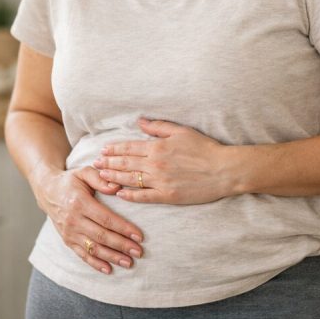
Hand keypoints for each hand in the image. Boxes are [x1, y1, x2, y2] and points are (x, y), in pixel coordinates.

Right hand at [33, 166, 144, 273]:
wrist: (48, 191)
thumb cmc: (71, 181)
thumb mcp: (84, 172)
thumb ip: (100, 178)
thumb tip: (117, 188)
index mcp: (79, 202)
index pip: (105, 218)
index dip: (123, 228)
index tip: (139, 235)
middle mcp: (73, 219)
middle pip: (101, 236)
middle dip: (122, 245)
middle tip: (139, 251)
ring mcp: (69, 232)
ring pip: (93, 248)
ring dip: (112, 257)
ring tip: (129, 262)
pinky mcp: (67, 240)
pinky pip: (82, 255)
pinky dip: (95, 264)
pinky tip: (109, 269)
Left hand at [93, 118, 232, 204]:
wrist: (224, 170)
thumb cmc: (205, 148)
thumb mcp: (181, 131)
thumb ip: (158, 127)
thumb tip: (139, 122)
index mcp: (158, 146)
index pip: (129, 147)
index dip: (114, 150)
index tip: (103, 151)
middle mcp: (156, 163)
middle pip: (126, 164)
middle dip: (108, 163)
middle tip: (95, 164)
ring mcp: (161, 181)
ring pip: (131, 180)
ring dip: (114, 178)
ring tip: (101, 176)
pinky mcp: (168, 196)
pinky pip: (144, 196)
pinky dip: (130, 196)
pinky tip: (120, 194)